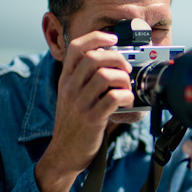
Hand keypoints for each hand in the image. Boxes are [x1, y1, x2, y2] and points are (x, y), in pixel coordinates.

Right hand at [35, 31, 133, 191]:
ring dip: (123, 78)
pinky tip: (127, 101)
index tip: (113, 39)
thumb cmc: (73, 124)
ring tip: (127, 87)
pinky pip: (112, 98)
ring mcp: (79, 104)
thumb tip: (112, 62)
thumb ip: (84, 79)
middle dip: (117, 58)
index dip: (97, 37)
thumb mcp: (70, 97)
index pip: (77, 47)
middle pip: (94, 58)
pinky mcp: (91, 119)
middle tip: (126, 68)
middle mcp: (70, 88)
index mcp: (65, 79)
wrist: (63, 154)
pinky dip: (126, 96)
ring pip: (104, 76)